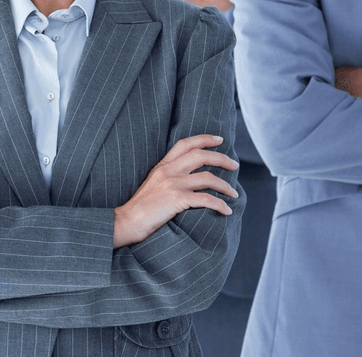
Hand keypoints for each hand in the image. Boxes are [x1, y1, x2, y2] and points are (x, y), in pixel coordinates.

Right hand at [113, 134, 238, 248]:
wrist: (126, 221)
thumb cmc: (140, 207)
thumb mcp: (152, 184)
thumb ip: (167, 176)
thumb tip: (188, 177)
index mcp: (162, 166)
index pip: (185, 144)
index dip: (204, 139)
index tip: (219, 140)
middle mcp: (168, 171)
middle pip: (200, 156)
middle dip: (221, 158)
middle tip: (234, 165)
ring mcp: (172, 185)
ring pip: (207, 178)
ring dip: (225, 186)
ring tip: (234, 194)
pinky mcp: (176, 200)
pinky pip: (205, 199)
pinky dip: (220, 204)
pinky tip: (226, 210)